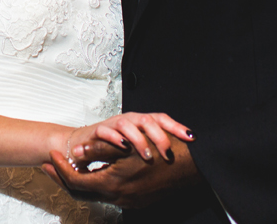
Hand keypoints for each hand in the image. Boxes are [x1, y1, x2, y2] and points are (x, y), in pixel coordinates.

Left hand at [43, 133, 201, 207]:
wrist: (192, 166)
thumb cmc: (161, 151)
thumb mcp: (126, 145)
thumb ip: (98, 149)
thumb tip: (76, 151)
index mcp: (112, 184)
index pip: (75, 180)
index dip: (60, 168)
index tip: (51, 155)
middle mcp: (119, 198)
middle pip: (81, 192)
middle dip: (63, 177)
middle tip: (50, 164)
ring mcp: (129, 202)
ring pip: (95, 194)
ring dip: (80, 181)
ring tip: (69, 166)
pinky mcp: (138, 201)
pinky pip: (110, 194)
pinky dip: (97, 184)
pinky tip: (96, 172)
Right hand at [76, 111, 192, 165]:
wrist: (86, 145)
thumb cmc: (115, 147)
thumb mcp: (137, 147)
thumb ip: (154, 147)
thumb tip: (180, 155)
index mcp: (142, 123)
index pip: (162, 119)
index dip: (176, 127)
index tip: (191, 138)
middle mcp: (130, 120)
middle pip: (148, 120)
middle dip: (160, 137)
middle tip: (168, 154)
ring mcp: (114, 124)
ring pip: (129, 124)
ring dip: (139, 140)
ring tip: (147, 156)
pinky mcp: (98, 130)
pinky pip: (107, 131)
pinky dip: (115, 138)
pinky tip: (123, 147)